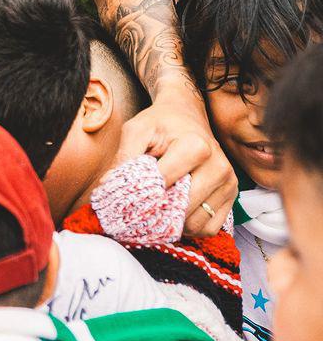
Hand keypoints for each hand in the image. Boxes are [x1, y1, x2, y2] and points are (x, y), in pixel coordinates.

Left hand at [114, 98, 236, 236]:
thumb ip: (123, 157)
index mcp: (196, 147)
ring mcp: (228, 183)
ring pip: (196, 224)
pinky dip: (190, 227)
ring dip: (174, 223)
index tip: (124, 200)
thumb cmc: (159, 123)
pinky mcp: (231, 196)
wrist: (185, 113)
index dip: (140, 196)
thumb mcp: (136, 130)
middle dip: (157, 214)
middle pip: (182, 209)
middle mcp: (218, 166)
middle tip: (138, 211)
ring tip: (158, 208)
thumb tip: (109, 187)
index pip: (163, 185)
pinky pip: (209, 227)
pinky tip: (175, 212)